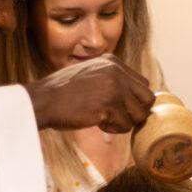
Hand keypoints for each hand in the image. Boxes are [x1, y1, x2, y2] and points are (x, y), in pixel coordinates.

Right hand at [24, 54, 155, 132]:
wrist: (43, 100)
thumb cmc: (63, 94)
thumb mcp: (91, 76)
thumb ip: (112, 81)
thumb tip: (137, 100)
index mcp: (113, 61)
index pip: (142, 84)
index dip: (134, 101)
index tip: (117, 108)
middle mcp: (117, 70)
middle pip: (148, 98)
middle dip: (135, 112)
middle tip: (116, 117)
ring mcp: (114, 85)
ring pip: (139, 114)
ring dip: (124, 123)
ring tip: (104, 120)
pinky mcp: (110, 102)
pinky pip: (126, 124)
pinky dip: (113, 129)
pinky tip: (97, 122)